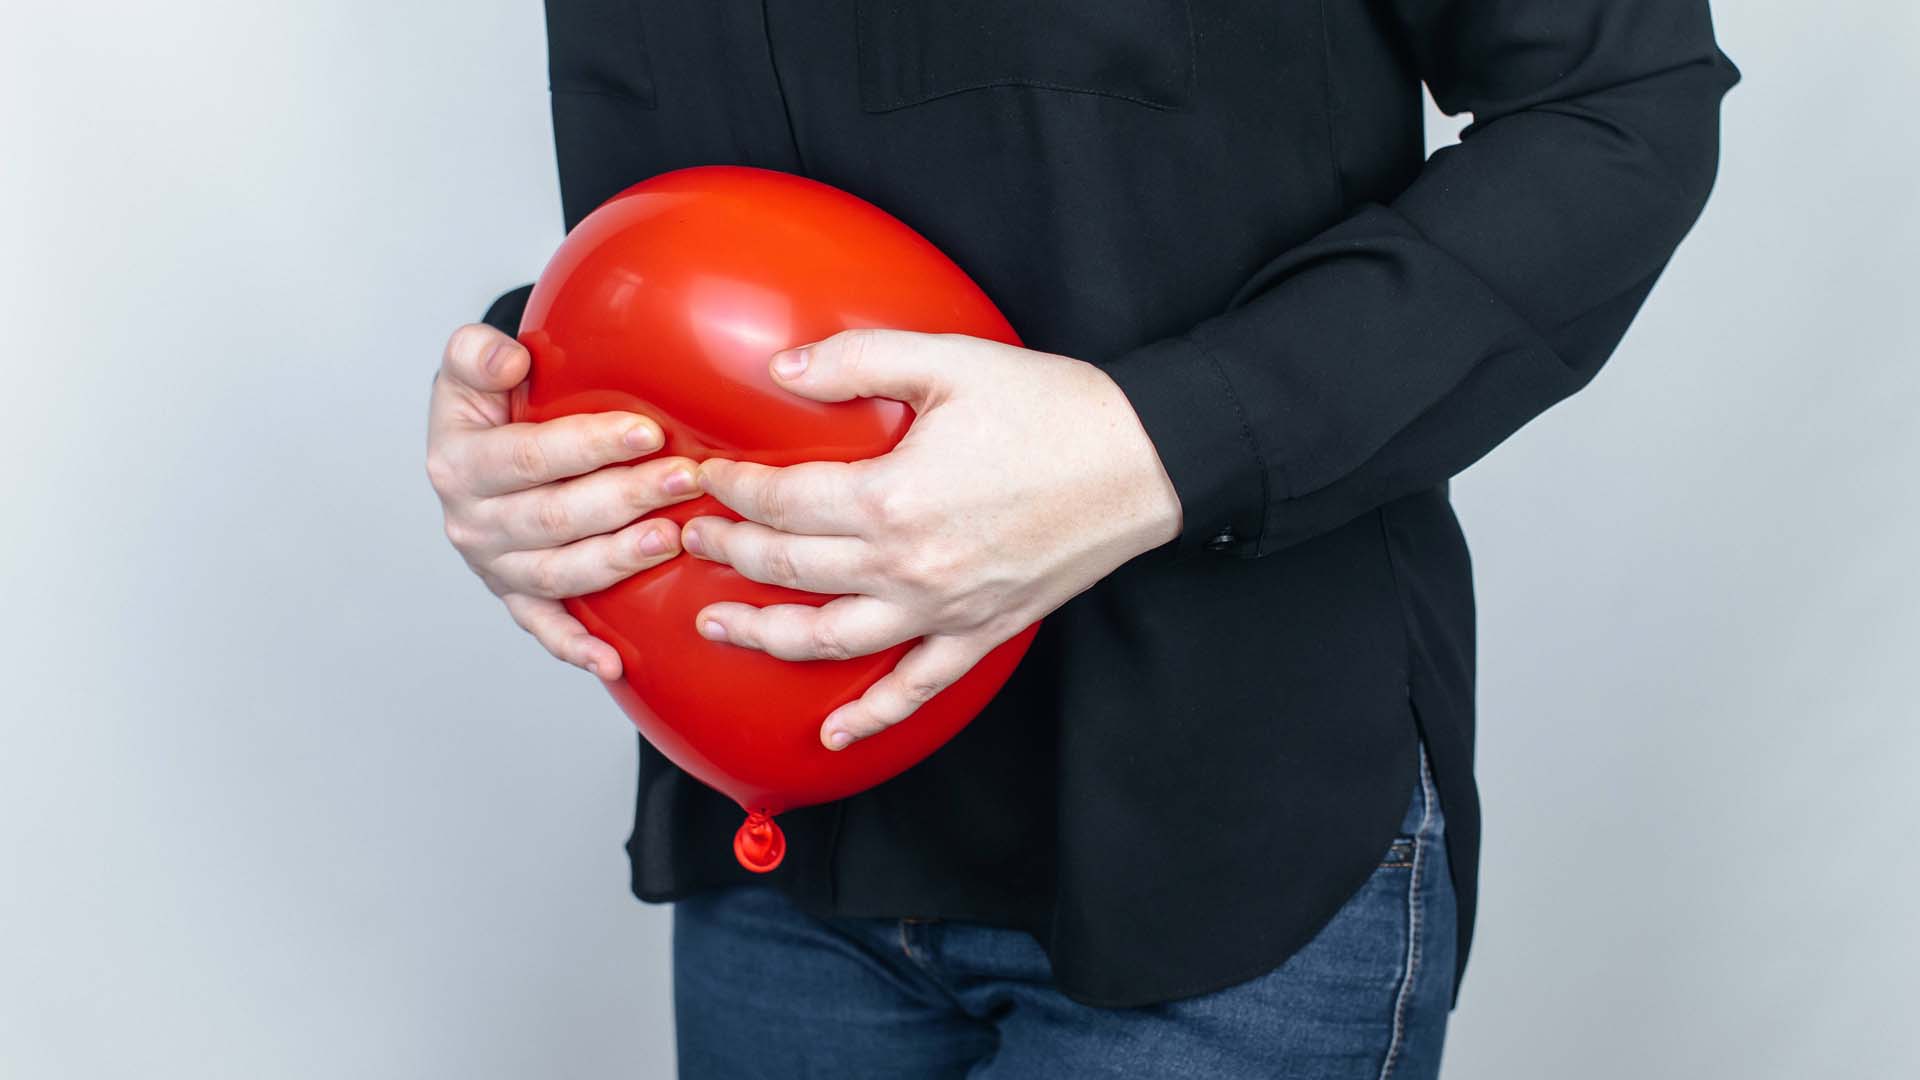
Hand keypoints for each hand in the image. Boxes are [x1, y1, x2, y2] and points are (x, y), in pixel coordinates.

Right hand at [426, 323, 702, 678]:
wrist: (475, 452)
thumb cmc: (487, 407)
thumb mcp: (469, 369)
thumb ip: (477, 354)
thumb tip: (508, 360)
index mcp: (459, 464)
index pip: (530, 457)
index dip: (589, 445)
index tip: (647, 430)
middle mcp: (472, 523)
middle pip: (555, 517)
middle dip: (626, 497)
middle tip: (686, 478)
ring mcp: (495, 567)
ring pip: (560, 572)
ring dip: (618, 559)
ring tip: (672, 539)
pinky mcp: (516, 598)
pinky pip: (544, 628)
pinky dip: (574, 648)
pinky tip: (613, 661)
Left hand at [682, 329, 1181, 748]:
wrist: (1144, 461)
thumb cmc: (1054, 409)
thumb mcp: (950, 362)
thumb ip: (858, 360)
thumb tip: (783, 370)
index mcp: (891, 498)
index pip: (783, 502)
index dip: (733, 489)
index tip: (707, 477)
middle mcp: (907, 567)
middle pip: (790, 570)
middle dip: (729, 554)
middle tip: (693, 539)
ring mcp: (943, 609)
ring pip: (830, 640)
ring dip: (765, 636)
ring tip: (719, 625)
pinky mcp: (982, 632)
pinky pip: (917, 687)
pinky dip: (872, 716)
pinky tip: (834, 734)